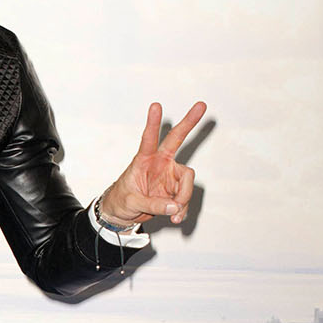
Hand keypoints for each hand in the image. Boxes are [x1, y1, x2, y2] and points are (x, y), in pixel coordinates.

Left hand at [98, 101, 205, 227]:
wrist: (121, 213)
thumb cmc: (121, 201)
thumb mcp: (132, 203)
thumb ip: (153, 205)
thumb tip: (174, 207)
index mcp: (144, 160)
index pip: (148, 139)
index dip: (152, 123)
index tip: (156, 106)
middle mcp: (160, 163)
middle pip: (177, 139)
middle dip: (190, 122)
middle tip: (201, 105)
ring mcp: (170, 175)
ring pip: (187, 182)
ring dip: (183, 199)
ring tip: (173, 214)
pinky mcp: (175, 189)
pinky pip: (185, 199)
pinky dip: (181, 210)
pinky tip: (175, 217)